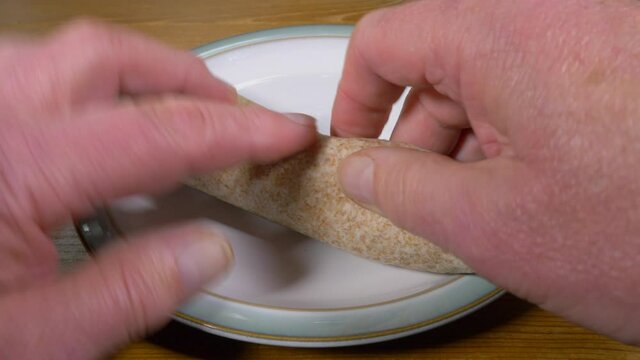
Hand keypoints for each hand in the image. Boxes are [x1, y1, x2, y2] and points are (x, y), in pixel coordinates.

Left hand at [0, 20, 315, 357]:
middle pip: (103, 55)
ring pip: (62, 53)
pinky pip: (28, 75)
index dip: (235, 131)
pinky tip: (102, 123)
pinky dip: (84, 87)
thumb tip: (210, 249)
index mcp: (12, 167)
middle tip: (234, 112)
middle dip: (185, 77)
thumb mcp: (38, 343)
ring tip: (180, 109)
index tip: (285, 131)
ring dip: (135, 74)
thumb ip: (133, 292)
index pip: (156, 134)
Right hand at [333, 0, 639, 342]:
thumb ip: (403, 192)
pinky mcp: (625, 53)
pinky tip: (539, 183)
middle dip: (420, 130)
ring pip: (495, 71)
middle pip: (442, 57)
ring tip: (490, 202)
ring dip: (474, 136)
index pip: (386, 40)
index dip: (355, 97)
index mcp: (507, 32)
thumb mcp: (495, 225)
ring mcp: (599, 27)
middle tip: (422, 192)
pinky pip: (545, 79)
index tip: (356, 143)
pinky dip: (524, 128)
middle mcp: (556, 10)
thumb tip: (362, 171)